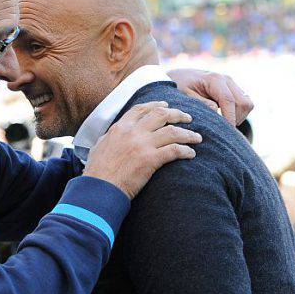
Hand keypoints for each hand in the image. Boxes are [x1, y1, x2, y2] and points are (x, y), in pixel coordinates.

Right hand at [83, 101, 201, 199]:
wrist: (99, 188)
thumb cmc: (97, 172)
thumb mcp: (99, 147)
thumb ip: (110, 138)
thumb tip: (113, 136)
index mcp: (120, 127)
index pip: (141, 109)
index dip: (156, 105)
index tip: (166, 105)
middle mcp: (133, 132)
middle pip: (161, 115)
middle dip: (178, 114)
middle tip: (187, 118)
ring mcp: (143, 145)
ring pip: (172, 132)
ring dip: (188, 134)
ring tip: (197, 138)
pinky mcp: (151, 160)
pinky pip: (174, 150)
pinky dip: (185, 151)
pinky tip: (191, 154)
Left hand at [167, 68, 252, 125]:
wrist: (179, 76)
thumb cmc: (179, 86)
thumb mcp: (185, 96)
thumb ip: (201, 104)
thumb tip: (216, 111)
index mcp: (214, 79)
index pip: (229, 101)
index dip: (230, 118)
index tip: (225, 133)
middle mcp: (226, 79)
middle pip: (243, 103)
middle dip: (236, 118)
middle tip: (223, 130)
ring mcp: (231, 83)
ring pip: (247, 103)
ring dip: (239, 116)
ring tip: (223, 124)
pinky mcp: (233, 89)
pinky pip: (244, 102)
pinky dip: (238, 113)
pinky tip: (224, 118)